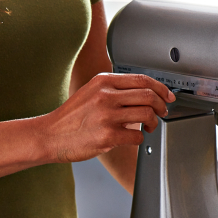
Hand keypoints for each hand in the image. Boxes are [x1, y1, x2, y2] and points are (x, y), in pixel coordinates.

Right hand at [40, 73, 175, 162]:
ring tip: (148, 126)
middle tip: (162, 113)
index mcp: (103, 81)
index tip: (168, 96)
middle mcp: (105, 96)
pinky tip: (132, 137)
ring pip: (147, 114)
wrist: (49, 135)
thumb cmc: (72, 117)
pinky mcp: (107, 135)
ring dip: (154, 122)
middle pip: (149, 96)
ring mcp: (106, 115)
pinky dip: (140, 138)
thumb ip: (116, 90)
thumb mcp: (92, 92)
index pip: (142, 80)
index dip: (161, 88)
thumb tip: (148, 93)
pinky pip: (137, 135)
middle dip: (162, 106)